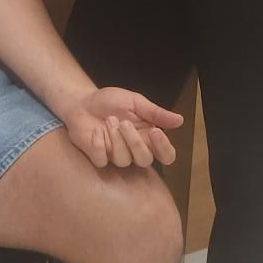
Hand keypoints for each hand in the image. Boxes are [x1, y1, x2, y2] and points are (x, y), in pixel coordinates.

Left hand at [63, 88, 183, 170]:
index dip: (164, 148)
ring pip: (124, 160)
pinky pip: (102, 160)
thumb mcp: (134, 102)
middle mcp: (134, 149)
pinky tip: (96, 132)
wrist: (83, 101)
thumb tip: (180, 120)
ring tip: (109, 121)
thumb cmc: (110, 101)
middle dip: (135, 142)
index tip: (155, 132)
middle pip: (145, 160)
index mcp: (147, 137)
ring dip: (116, 139)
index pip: (165, 155)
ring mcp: (115, 156)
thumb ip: (155, 113)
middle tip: (124, 123)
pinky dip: (99, 145)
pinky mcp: (97, 157)